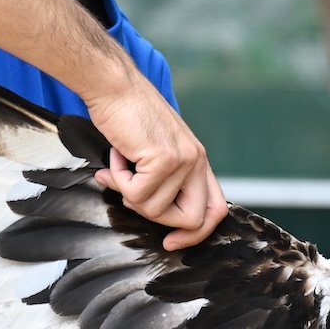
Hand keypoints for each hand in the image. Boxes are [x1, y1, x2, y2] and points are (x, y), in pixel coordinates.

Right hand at [86, 74, 226, 250]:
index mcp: (199, 161)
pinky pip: (136, 194)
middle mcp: (197, 162)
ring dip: (127, 190)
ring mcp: (184, 161)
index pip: (215, 211)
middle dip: (156, 218)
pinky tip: (116, 154)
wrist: (114, 87)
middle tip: (130, 195)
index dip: (195, 234)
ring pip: (154, 209)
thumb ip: (161, 180)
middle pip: (191, 221)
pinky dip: (117, 179)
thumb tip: (147, 211)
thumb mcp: (154, 150)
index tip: (169, 241)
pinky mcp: (164, 159)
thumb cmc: (128, 116)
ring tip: (120, 161)